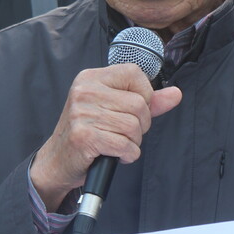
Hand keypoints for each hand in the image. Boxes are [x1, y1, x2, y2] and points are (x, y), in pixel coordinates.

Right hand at [30, 64, 181, 209]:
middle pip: (138, 104)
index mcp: (91, 78)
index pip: (134, 73)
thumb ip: (146, 101)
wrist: (57, 160)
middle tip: (123, 132)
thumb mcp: (114, 109)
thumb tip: (176, 94)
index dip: (144, 94)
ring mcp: (82, 113)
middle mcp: (84, 91)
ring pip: (134, 126)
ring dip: (133, 142)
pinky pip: (125, 145)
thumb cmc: (88, 132)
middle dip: (141, 125)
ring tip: (117, 143)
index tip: (134, 109)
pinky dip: (127, 154)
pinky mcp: (83, 137)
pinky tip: (115, 154)